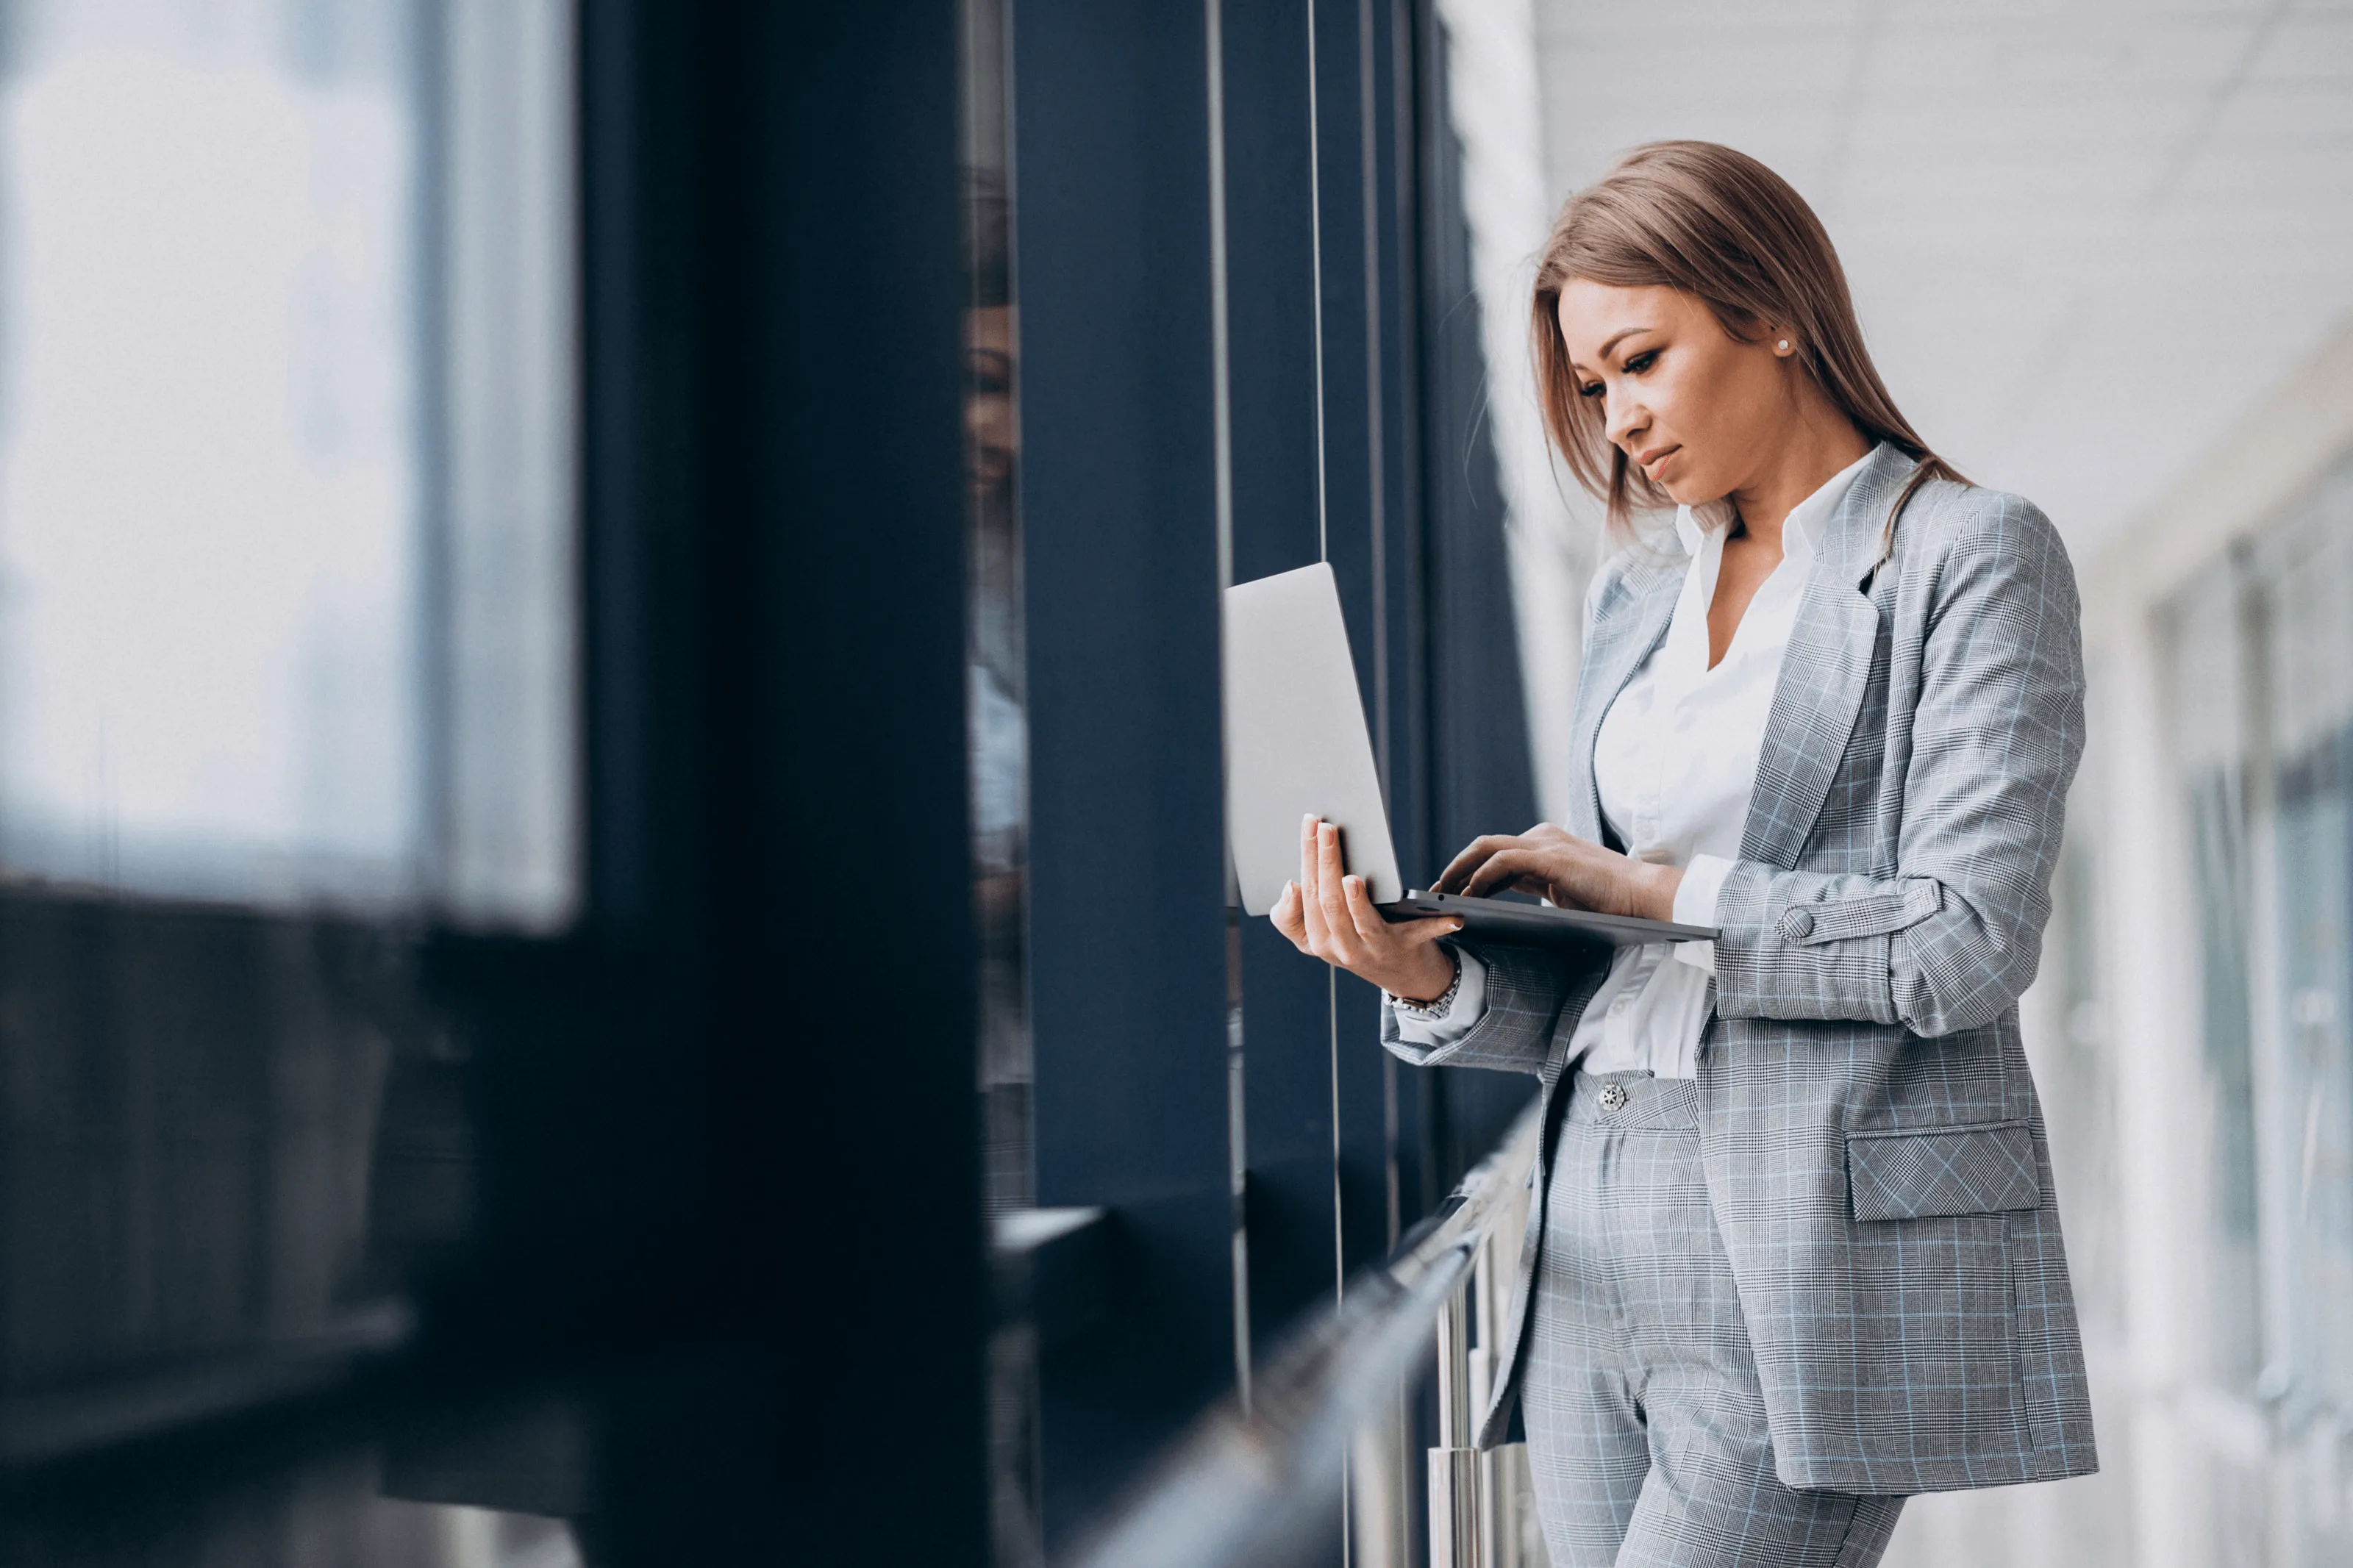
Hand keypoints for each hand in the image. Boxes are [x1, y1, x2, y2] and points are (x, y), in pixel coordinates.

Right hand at [1271, 815, 1462, 1001]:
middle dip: (1326, 862)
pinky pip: (1420, 934)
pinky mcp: (1408, 947)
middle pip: (1330, 902)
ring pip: (1361, 921)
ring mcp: (1376, 948)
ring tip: (1352, 878)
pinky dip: (1436, 924)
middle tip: (1328, 827)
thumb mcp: (1316, 938)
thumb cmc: (1355, 943)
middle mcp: (1343, 947)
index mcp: (1318, 939)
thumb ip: (1290, 917)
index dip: (1307, 858)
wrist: (1402, 977)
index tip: (1310, 825)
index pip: (1309, 893)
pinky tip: (1452, 915)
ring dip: (1356, 900)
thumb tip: (1290, 886)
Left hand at [1432, 822, 1681, 921]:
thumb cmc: (1608, 901)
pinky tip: (1470, 895)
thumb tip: (1499, 899)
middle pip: (1483, 847)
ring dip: (1460, 871)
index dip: (1467, 871)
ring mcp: (1546, 844)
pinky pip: (1504, 862)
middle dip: (1455, 868)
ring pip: (1486, 849)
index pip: (1494, 853)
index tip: (1448, 890)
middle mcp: (1542, 838)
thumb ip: (1534, 886)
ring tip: (1442, 894)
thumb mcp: (1561, 891)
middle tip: (1434, 891)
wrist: (1643, 896)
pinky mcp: (1551, 857)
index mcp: (1544, 845)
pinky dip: (1482, 876)